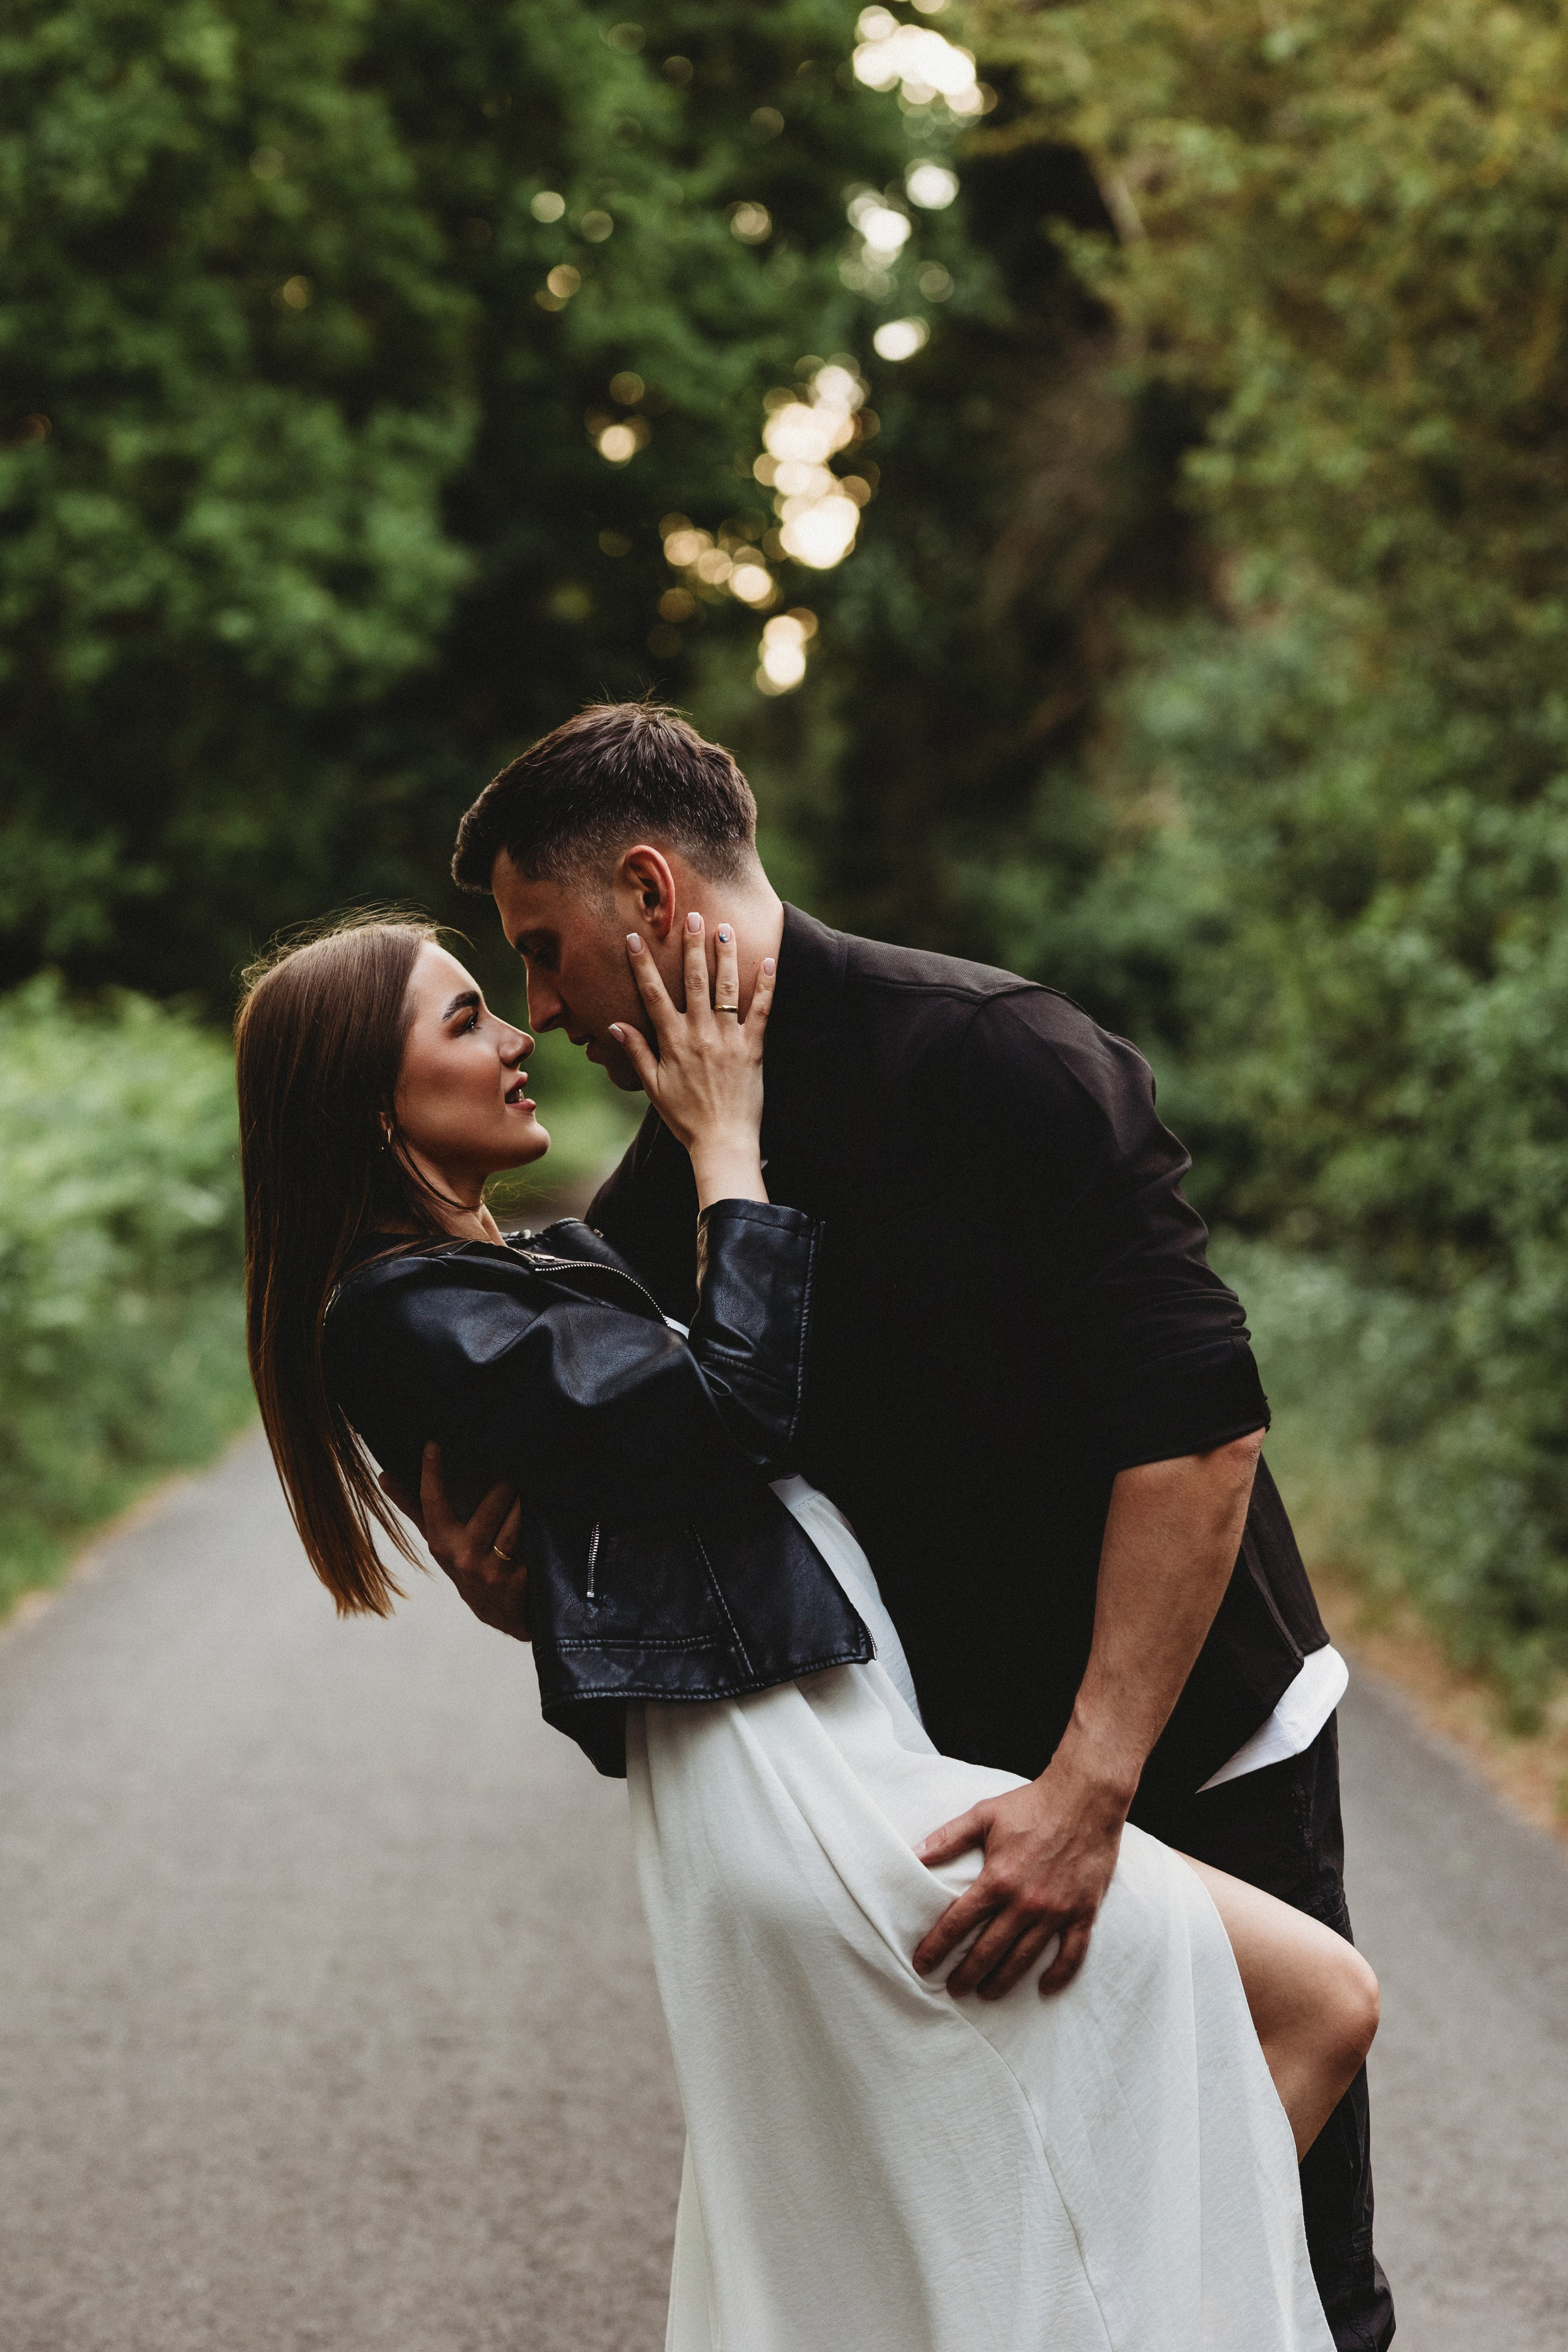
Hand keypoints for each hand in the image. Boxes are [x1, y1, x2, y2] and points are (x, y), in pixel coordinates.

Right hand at [378, 1441, 530, 1642]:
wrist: (496, 1610)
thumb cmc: (463, 1561)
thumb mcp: (438, 1538)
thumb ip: (413, 1506)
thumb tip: (383, 1475)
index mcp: (440, 1542)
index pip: (432, 1502)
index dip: (431, 1473)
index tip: (433, 1444)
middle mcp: (462, 1556)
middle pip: (492, 1503)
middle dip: (506, 1488)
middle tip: (511, 1481)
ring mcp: (490, 1570)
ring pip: (515, 1520)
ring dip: (524, 1504)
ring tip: (526, 1497)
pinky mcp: (516, 1579)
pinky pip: (531, 1539)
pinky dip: (536, 1524)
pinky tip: (539, 1519)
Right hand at [609, 914, 775, 1206]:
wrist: (722, 1141)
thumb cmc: (685, 1117)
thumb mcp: (653, 1086)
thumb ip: (637, 1052)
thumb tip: (615, 1025)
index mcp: (672, 1042)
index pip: (653, 994)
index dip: (643, 964)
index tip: (635, 938)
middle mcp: (699, 1034)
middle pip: (694, 981)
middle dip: (691, 946)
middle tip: (692, 916)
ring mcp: (728, 1039)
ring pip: (726, 988)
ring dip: (725, 956)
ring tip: (724, 928)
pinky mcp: (753, 1049)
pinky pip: (762, 1011)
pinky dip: (766, 986)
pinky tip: (768, 961)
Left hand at [911, 1754, 1127, 1998]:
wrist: (1086, 1798)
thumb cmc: (1031, 1805)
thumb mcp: (983, 1815)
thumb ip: (946, 1838)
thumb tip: (912, 1856)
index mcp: (997, 1879)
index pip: (958, 1923)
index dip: (937, 1948)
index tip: (922, 1965)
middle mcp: (1025, 1902)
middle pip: (989, 1951)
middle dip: (967, 1975)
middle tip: (953, 1989)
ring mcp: (1056, 1911)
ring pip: (1024, 1959)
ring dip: (1003, 1982)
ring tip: (987, 1994)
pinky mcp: (1084, 1912)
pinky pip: (1072, 1954)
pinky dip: (1059, 1975)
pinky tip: (1044, 1987)